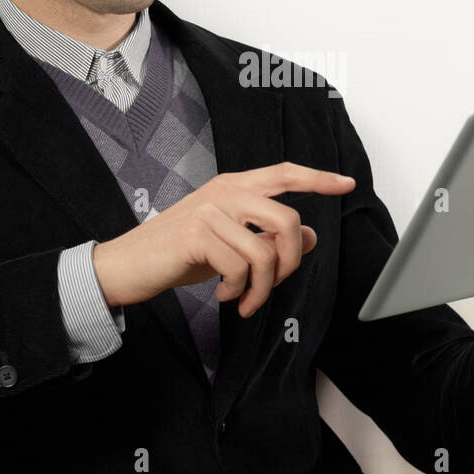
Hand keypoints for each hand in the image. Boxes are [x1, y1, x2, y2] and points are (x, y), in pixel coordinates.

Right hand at [92, 161, 355, 317]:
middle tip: (274, 285)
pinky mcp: (195, 235)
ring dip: (262, 289)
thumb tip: (309, 235)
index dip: (317, 178)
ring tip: (245, 299)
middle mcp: (224, 191)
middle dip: (290, 263)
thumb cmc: (179, 253)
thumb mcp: (229, 242)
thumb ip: (265, 235)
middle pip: (286, 220)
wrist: (128, 265)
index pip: (283, 174)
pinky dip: (237, 291)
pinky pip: (239, 268)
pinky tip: (225, 295)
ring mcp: (209, 210)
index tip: (345, 184)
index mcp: (233, 186)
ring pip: (264, 253)